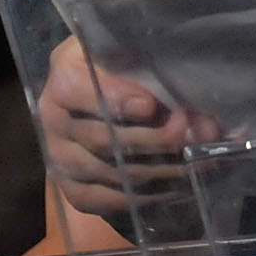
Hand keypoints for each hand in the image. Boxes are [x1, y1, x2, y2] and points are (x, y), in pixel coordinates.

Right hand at [35, 35, 220, 224]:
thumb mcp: (131, 55)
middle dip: (153, 140)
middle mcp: (53, 120)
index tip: (149, 105)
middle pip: (102, 139)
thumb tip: (203, 122)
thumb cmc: (121, 67)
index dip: (113, 99)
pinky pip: (111, 201)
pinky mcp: (73, 190)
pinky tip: (179, 184)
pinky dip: (150, 195)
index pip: (76, 90)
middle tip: (189, 134)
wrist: (98, 96)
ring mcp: (60, 159)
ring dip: (160, 171)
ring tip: (196, 162)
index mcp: (64, 76)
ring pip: (112, 173)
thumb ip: (158, 78)